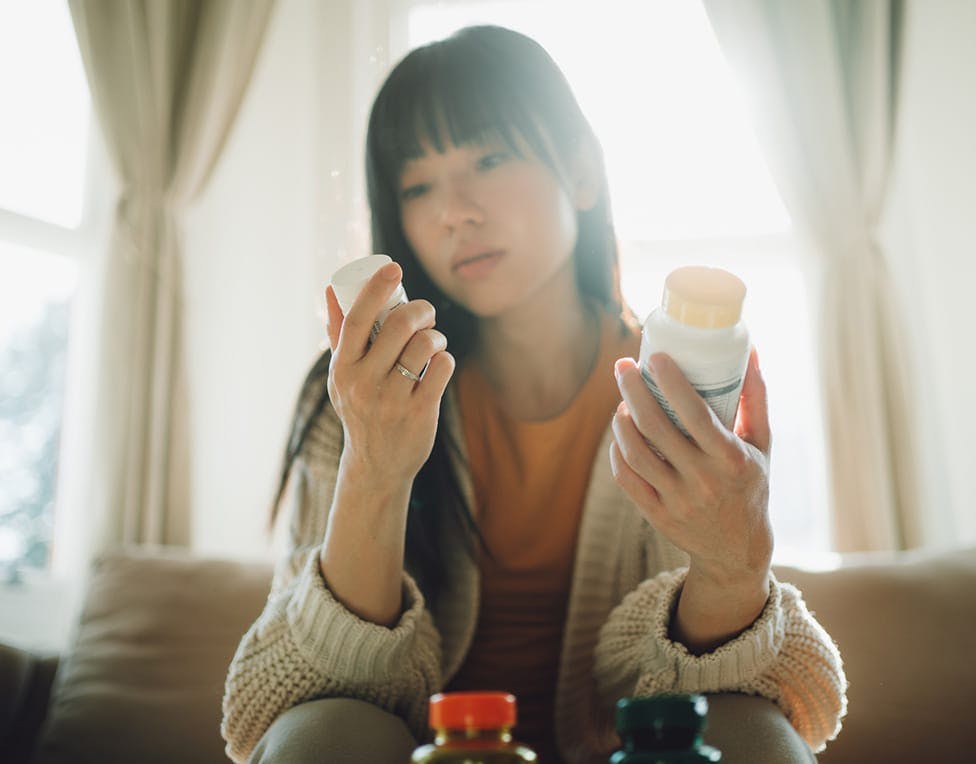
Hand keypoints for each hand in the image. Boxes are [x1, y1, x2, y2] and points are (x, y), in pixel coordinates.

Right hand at [325, 261, 454, 485]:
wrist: (377, 464)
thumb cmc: (360, 408)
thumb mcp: (342, 375)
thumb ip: (337, 333)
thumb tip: (328, 288)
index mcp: (342, 368)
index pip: (358, 319)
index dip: (376, 289)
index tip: (394, 268)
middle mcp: (364, 383)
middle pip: (398, 326)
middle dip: (420, 310)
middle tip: (426, 313)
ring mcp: (392, 399)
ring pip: (424, 345)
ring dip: (435, 335)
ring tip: (434, 340)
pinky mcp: (419, 412)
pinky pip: (442, 368)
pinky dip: (446, 358)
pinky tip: (440, 362)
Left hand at [609, 348, 772, 650]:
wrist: (737, 550)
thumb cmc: (750, 484)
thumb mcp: (762, 445)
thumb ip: (755, 398)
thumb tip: (748, 350)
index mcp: (732, 459)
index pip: (696, 415)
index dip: (672, 383)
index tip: (655, 357)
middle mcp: (704, 481)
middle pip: (656, 428)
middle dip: (634, 391)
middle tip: (623, 367)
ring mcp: (678, 501)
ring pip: (636, 453)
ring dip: (622, 422)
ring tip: (622, 401)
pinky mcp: (657, 516)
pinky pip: (627, 478)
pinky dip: (618, 452)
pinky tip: (621, 433)